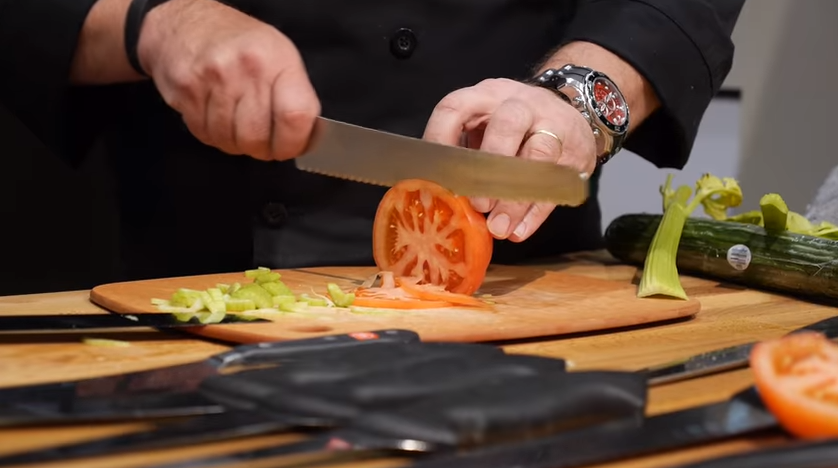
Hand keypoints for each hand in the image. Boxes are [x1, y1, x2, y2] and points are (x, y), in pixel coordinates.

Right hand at [137, 0, 319, 160]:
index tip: (291, 147)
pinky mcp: (187, 91)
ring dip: (235, 143)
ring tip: (237, 124)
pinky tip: (216, 117)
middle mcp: (246, 68)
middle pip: (256, 137)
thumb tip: (304, 140)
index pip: (295, 117)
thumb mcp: (281, 58)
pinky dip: (212, 135)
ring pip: (228, 141)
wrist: (191, 24)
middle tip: (262, 141)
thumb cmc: (242, 44)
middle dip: (261, 149)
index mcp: (277, 61)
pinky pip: (204, 134)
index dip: (294, 143)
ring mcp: (213, 79)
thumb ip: (296, 98)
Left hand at [423, 78, 596, 242]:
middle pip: (507, 125)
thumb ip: (466, 155)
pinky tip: (519, 231)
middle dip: (490, 168)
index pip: (456, 106)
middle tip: (478, 206)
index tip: (435, 177)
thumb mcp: (485, 126)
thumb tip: (442, 202)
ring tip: (499, 227)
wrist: (573, 111)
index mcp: (486, 96)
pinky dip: (536, 212)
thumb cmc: (513, 127)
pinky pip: (556, 183)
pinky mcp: (576, 151)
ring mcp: (553, 124)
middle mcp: (520, 104)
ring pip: (539, 155)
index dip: (441, 139)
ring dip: (516, 197)